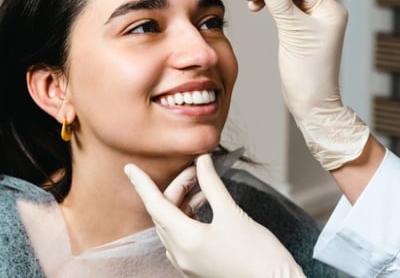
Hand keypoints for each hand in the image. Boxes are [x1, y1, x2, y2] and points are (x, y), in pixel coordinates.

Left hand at [124, 154, 304, 277]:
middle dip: (178, 186)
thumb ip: (212, 184)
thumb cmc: (257, 253)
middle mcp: (181, 254)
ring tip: (204, 185)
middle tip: (197, 170)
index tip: (130, 168)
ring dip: (184, 200)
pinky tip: (204, 203)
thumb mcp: (232, 212)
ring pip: (173, 223)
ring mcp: (187, 262)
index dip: (141, 184)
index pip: (155, 205)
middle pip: (166, 212)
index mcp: (186, 240)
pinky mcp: (196, 265)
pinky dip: (189, 215)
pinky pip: (182, 234)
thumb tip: (202, 160)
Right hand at [243, 0, 368, 169]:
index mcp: (328, 8)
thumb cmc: (308, 71)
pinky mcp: (298, 28)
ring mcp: (309, 19)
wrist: (310, 100)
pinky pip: (281, 8)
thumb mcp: (293, 33)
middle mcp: (321, 10)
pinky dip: (267, 4)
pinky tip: (255, 5)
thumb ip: (279, 3)